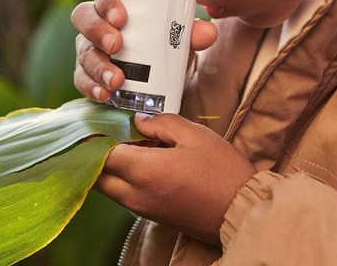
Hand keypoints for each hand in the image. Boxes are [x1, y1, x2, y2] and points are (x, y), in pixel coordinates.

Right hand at [71, 0, 217, 101]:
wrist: (162, 76)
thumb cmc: (167, 44)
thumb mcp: (181, 38)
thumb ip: (193, 32)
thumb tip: (207, 32)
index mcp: (120, 3)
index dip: (108, 2)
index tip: (121, 16)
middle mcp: (99, 22)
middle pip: (84, 17)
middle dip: (98, 30)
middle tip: (117, 45)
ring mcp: (90, 48)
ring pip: (83, 51)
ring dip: (97, 65)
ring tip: (116, 79)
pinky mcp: (87, 74)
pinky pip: (82, 79)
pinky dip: (92, 87)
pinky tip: (104, 94)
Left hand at [96, 113, 257, 244]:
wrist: (240, 210)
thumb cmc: (221, 170)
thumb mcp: (194, 135)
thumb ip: (161, 123)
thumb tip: (138, 121)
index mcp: (145, 171)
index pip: (101, 154)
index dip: (96, 136)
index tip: (97, 121)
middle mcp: (136, 194)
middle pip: (97, 176)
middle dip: (96, 154)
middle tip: (107, 131)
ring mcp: (142, 208)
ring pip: (108, 187)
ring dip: (110, 166)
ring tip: (130, 142)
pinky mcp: (151, 215)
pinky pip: (124, 195)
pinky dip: (123, 177)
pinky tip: (144, 160)